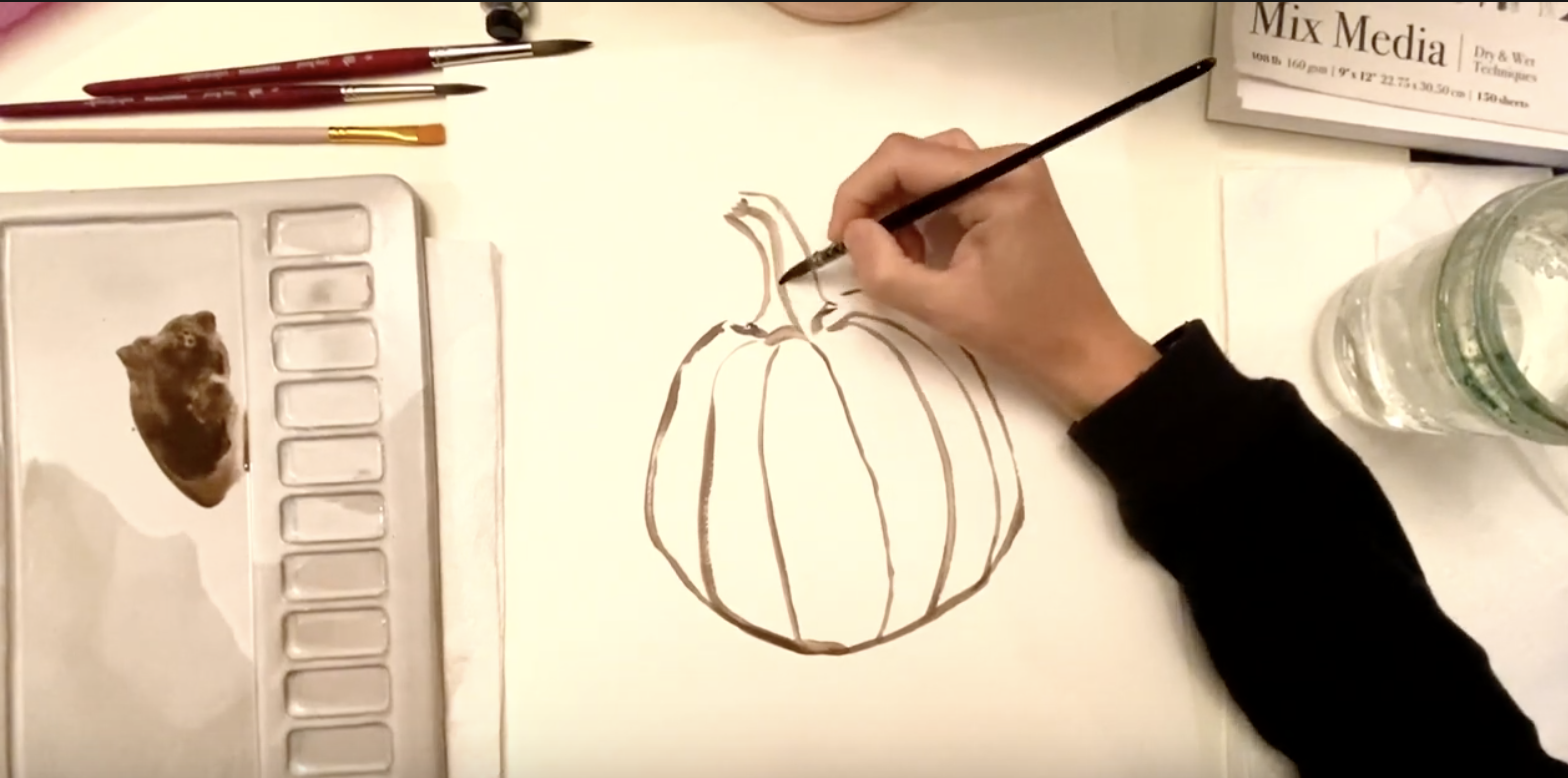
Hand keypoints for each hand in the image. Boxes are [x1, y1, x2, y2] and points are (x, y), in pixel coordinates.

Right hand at [827, 129, 1158, 419]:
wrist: (1083, 349)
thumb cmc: (1021, 330)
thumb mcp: (941, 306)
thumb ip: (884, 267)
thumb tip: (851, 231)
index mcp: (998, 180)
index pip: (904, 158)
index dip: (859, 192)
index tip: (839, 239)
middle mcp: (1008, 162)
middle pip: (915, 155)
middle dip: (878, 200)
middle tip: (864, 248)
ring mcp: (1012, 174)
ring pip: (928, 166)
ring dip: (899, 206)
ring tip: (899, 255)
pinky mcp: (1010, 192)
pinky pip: (949, 185)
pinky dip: (923, 212)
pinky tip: (922, 251)